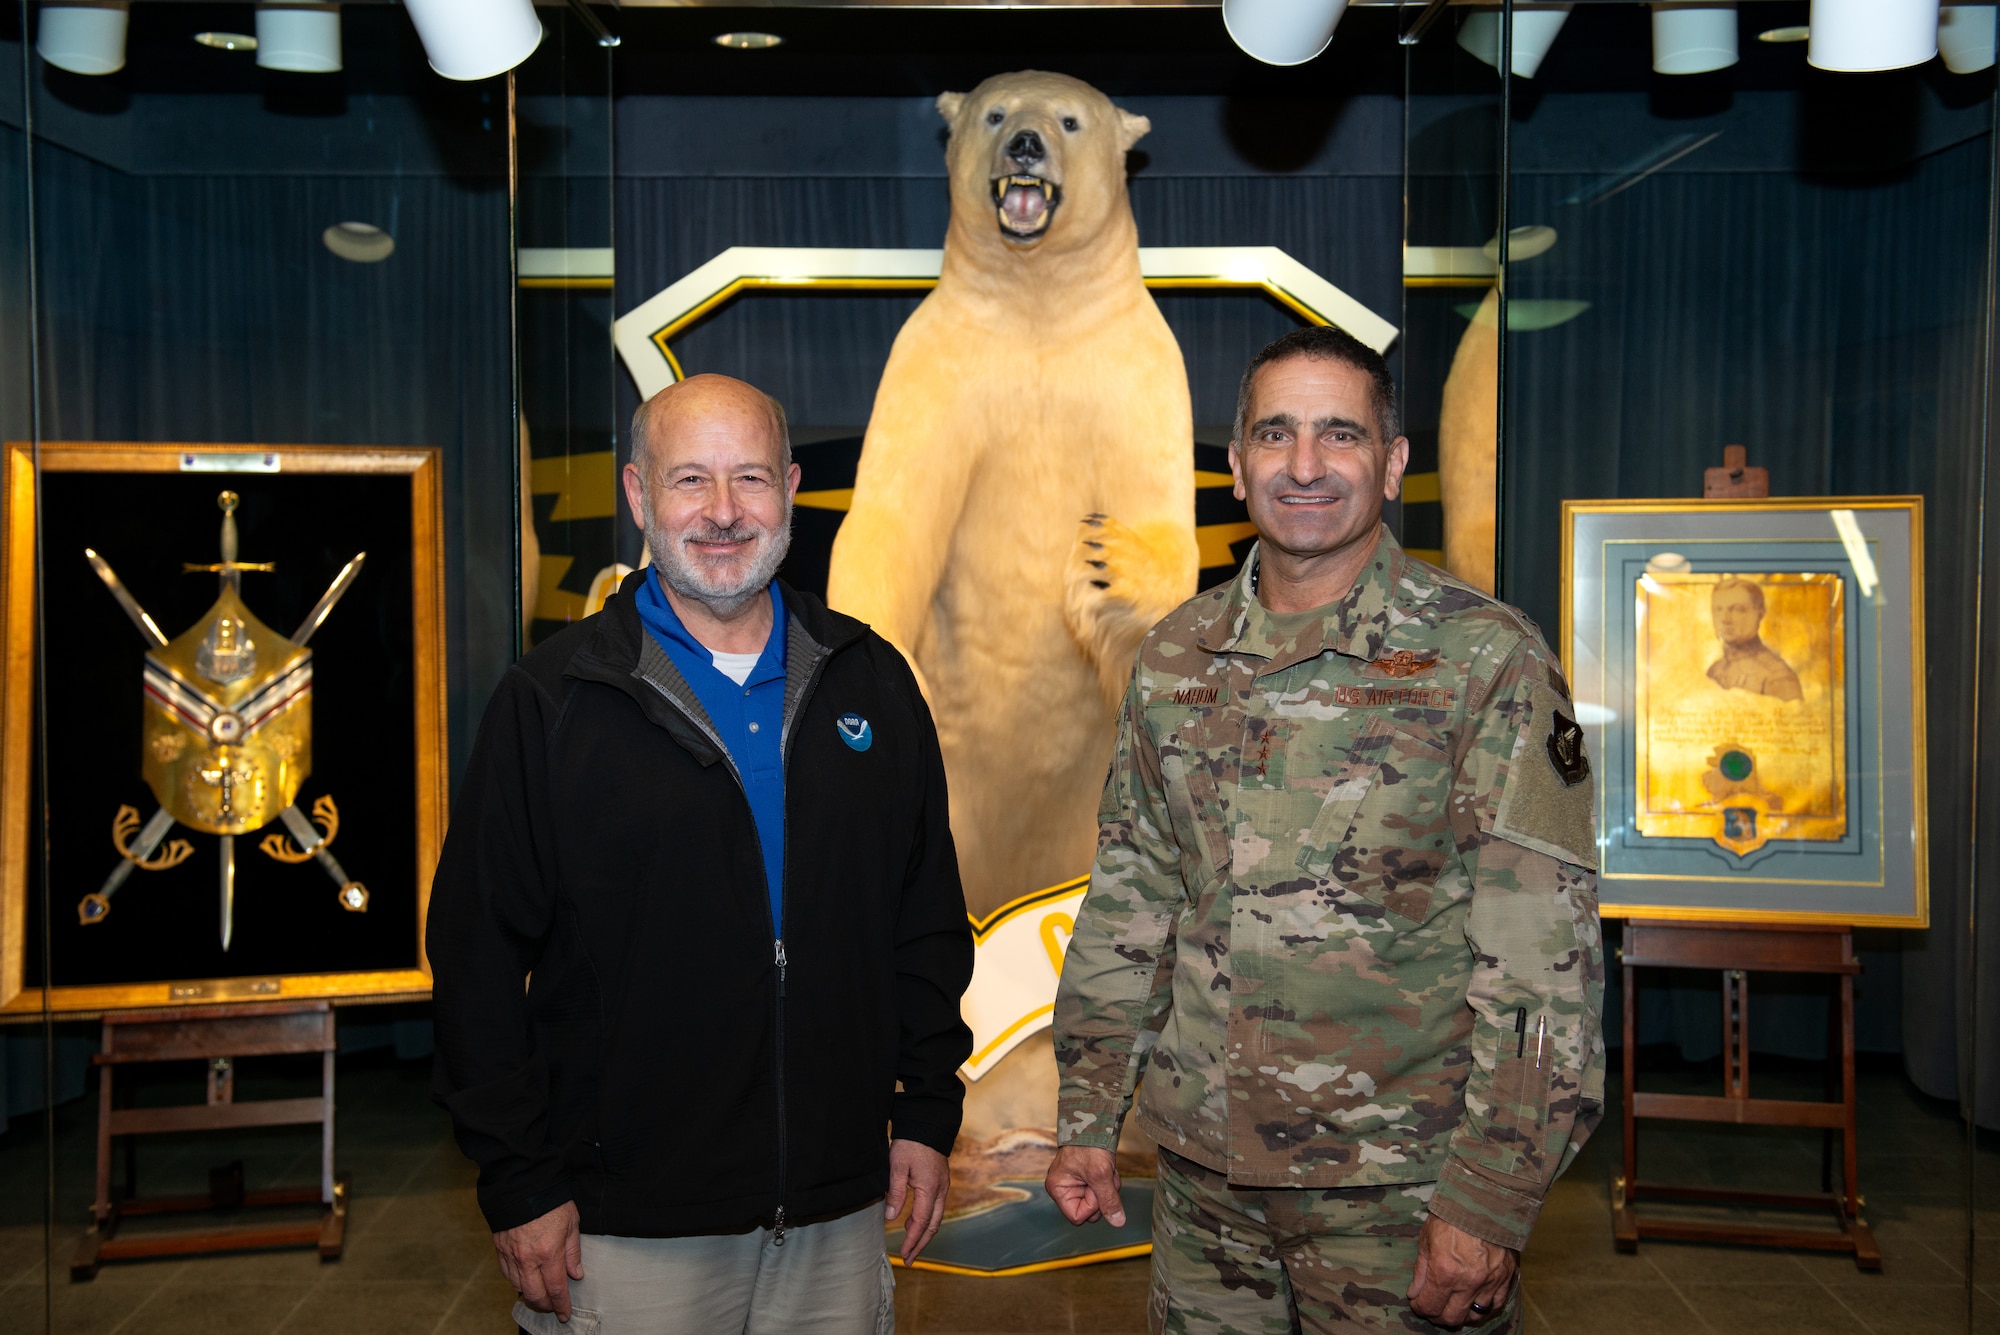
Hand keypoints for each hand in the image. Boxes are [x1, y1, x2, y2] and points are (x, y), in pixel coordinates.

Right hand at [493, 1200, 583, 1322]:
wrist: (522, 1182)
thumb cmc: (551, 1200)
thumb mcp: (572, 1222)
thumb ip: (573, 1252)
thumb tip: (575, 1274)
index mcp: (549, 1252)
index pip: (556, 1289)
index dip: (561, 1305)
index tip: (564, 1315)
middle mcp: (528, 1258)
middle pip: (535, 1295)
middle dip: (545, 1305)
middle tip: (553, 1307)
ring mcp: (511, 1255)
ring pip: (519, 1287)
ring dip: (530, 1295)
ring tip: (540, 1296)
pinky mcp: (499, 1249)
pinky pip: (507, 1274)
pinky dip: (517, 1281)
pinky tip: (524, 1280)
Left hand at [885, 1139, 950, 1263]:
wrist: (927, 1124)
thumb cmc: (911, 1143)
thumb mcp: (897, 1166)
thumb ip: (895, 1193)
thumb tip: (891, 1217)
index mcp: (930, 1189)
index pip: (922, 1222)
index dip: (912, 1240)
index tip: (904, 1255)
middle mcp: (940, 1190)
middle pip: (933, 1225)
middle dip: (921, 1244)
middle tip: (909, 1259)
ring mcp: (943, 1186)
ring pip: (936, 1218)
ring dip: (923, 1234)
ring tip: (910, 1246)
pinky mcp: (940, 1182)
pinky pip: (935, 1208)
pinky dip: (926, 1220)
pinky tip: (913, 1223)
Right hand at [1043, 1145, 1126, 1228]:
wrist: (1094, 1121)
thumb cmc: (1090, 1144)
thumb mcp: (1101, 1175)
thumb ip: (1108, 1200)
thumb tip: (1118, 1222)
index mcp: (1057, 1189)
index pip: (1077, 1217)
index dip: (1092, 1206)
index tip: (1097, 1188)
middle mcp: (1063, 1188)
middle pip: (1089, 1211)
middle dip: (1102, 1196)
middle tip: (1104, 1177)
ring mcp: (1074, 1183)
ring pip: (1098, 1201)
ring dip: (1108, 1187)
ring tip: (1107, 1170)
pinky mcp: (1085, 1178)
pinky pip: (1100, 1190)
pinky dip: (1108, 1181)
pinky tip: (1108, 1168)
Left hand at [1407, 1215, 1516, 1326]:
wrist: (1483, 1199)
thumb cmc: (1451, 1216)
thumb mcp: (1427, 1239)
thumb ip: (1421, 1270)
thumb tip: (1414, 1293)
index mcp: (1444, 1271)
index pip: (1429, 1306)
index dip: (1420, 1308)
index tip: (1418, 1303)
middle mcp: (1468, 1281)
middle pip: (1452, 1318)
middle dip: (1438, 1316)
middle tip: (1433, 1307)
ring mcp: (1489, 1282)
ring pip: (1475, 1316)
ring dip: (1462, 1315)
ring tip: (1454, 1305)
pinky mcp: (1506, 1277)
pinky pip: (1496, 1305)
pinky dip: (1484, 1308)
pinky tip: (1475, 1302)